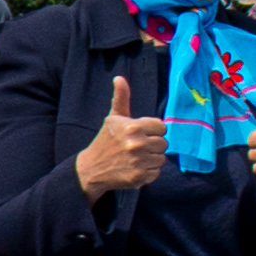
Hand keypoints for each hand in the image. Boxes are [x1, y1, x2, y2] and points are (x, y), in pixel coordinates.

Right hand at [71, 73, 159, 200]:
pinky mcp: (139, 177)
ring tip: (137, 157)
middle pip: (164, 143)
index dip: (153, 130)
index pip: (162, 127)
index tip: (141, 133)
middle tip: (138, 146)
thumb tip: (119, 78)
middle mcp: (136, 144)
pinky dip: (148, 171)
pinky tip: (136, 167)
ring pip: (161, 158)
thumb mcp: (114, 118)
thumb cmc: (106, 140)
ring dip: (151, 158)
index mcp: (133, 127)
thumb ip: (121, 98)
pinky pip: (156, 172)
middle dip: (153, 144)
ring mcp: (138, 162)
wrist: (92, 168)